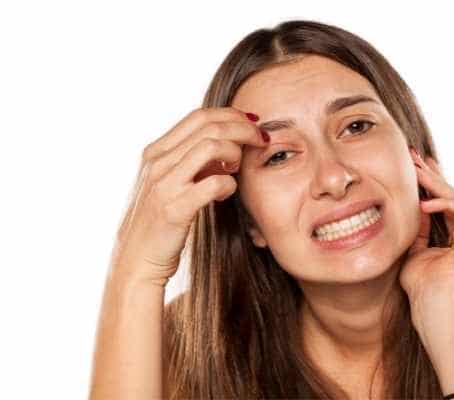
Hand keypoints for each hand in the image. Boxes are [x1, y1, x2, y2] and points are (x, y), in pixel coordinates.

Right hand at [109, 107, 268, 285]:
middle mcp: (157, 163)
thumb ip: (190, 163)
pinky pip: (213, 183)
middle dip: (243, 128)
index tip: (252, 124)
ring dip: (236, 153)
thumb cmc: (158, 223)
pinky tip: (228, 192)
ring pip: (212, 146)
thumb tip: (226, 146)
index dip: (231, 116)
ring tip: (238, 167)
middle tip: (261, 140)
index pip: (199, 116)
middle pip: (209, 126)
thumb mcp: (167, 184)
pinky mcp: (174, 209)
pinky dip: (229, 184)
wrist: (135, 261)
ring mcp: (164, 185)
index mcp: (156, 152)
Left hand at [398, 147, 453, 301]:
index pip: (447, 208)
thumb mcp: (417, 249)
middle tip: (414, 157)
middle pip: (453, 200)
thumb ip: (420, 229)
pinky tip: (424, 205)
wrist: (436, 299)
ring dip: (435, 184)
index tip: (415, 168)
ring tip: (414, 171)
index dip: (431, 187)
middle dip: (432, 178)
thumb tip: (418, 207)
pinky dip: (445, 204)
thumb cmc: (423, 283)